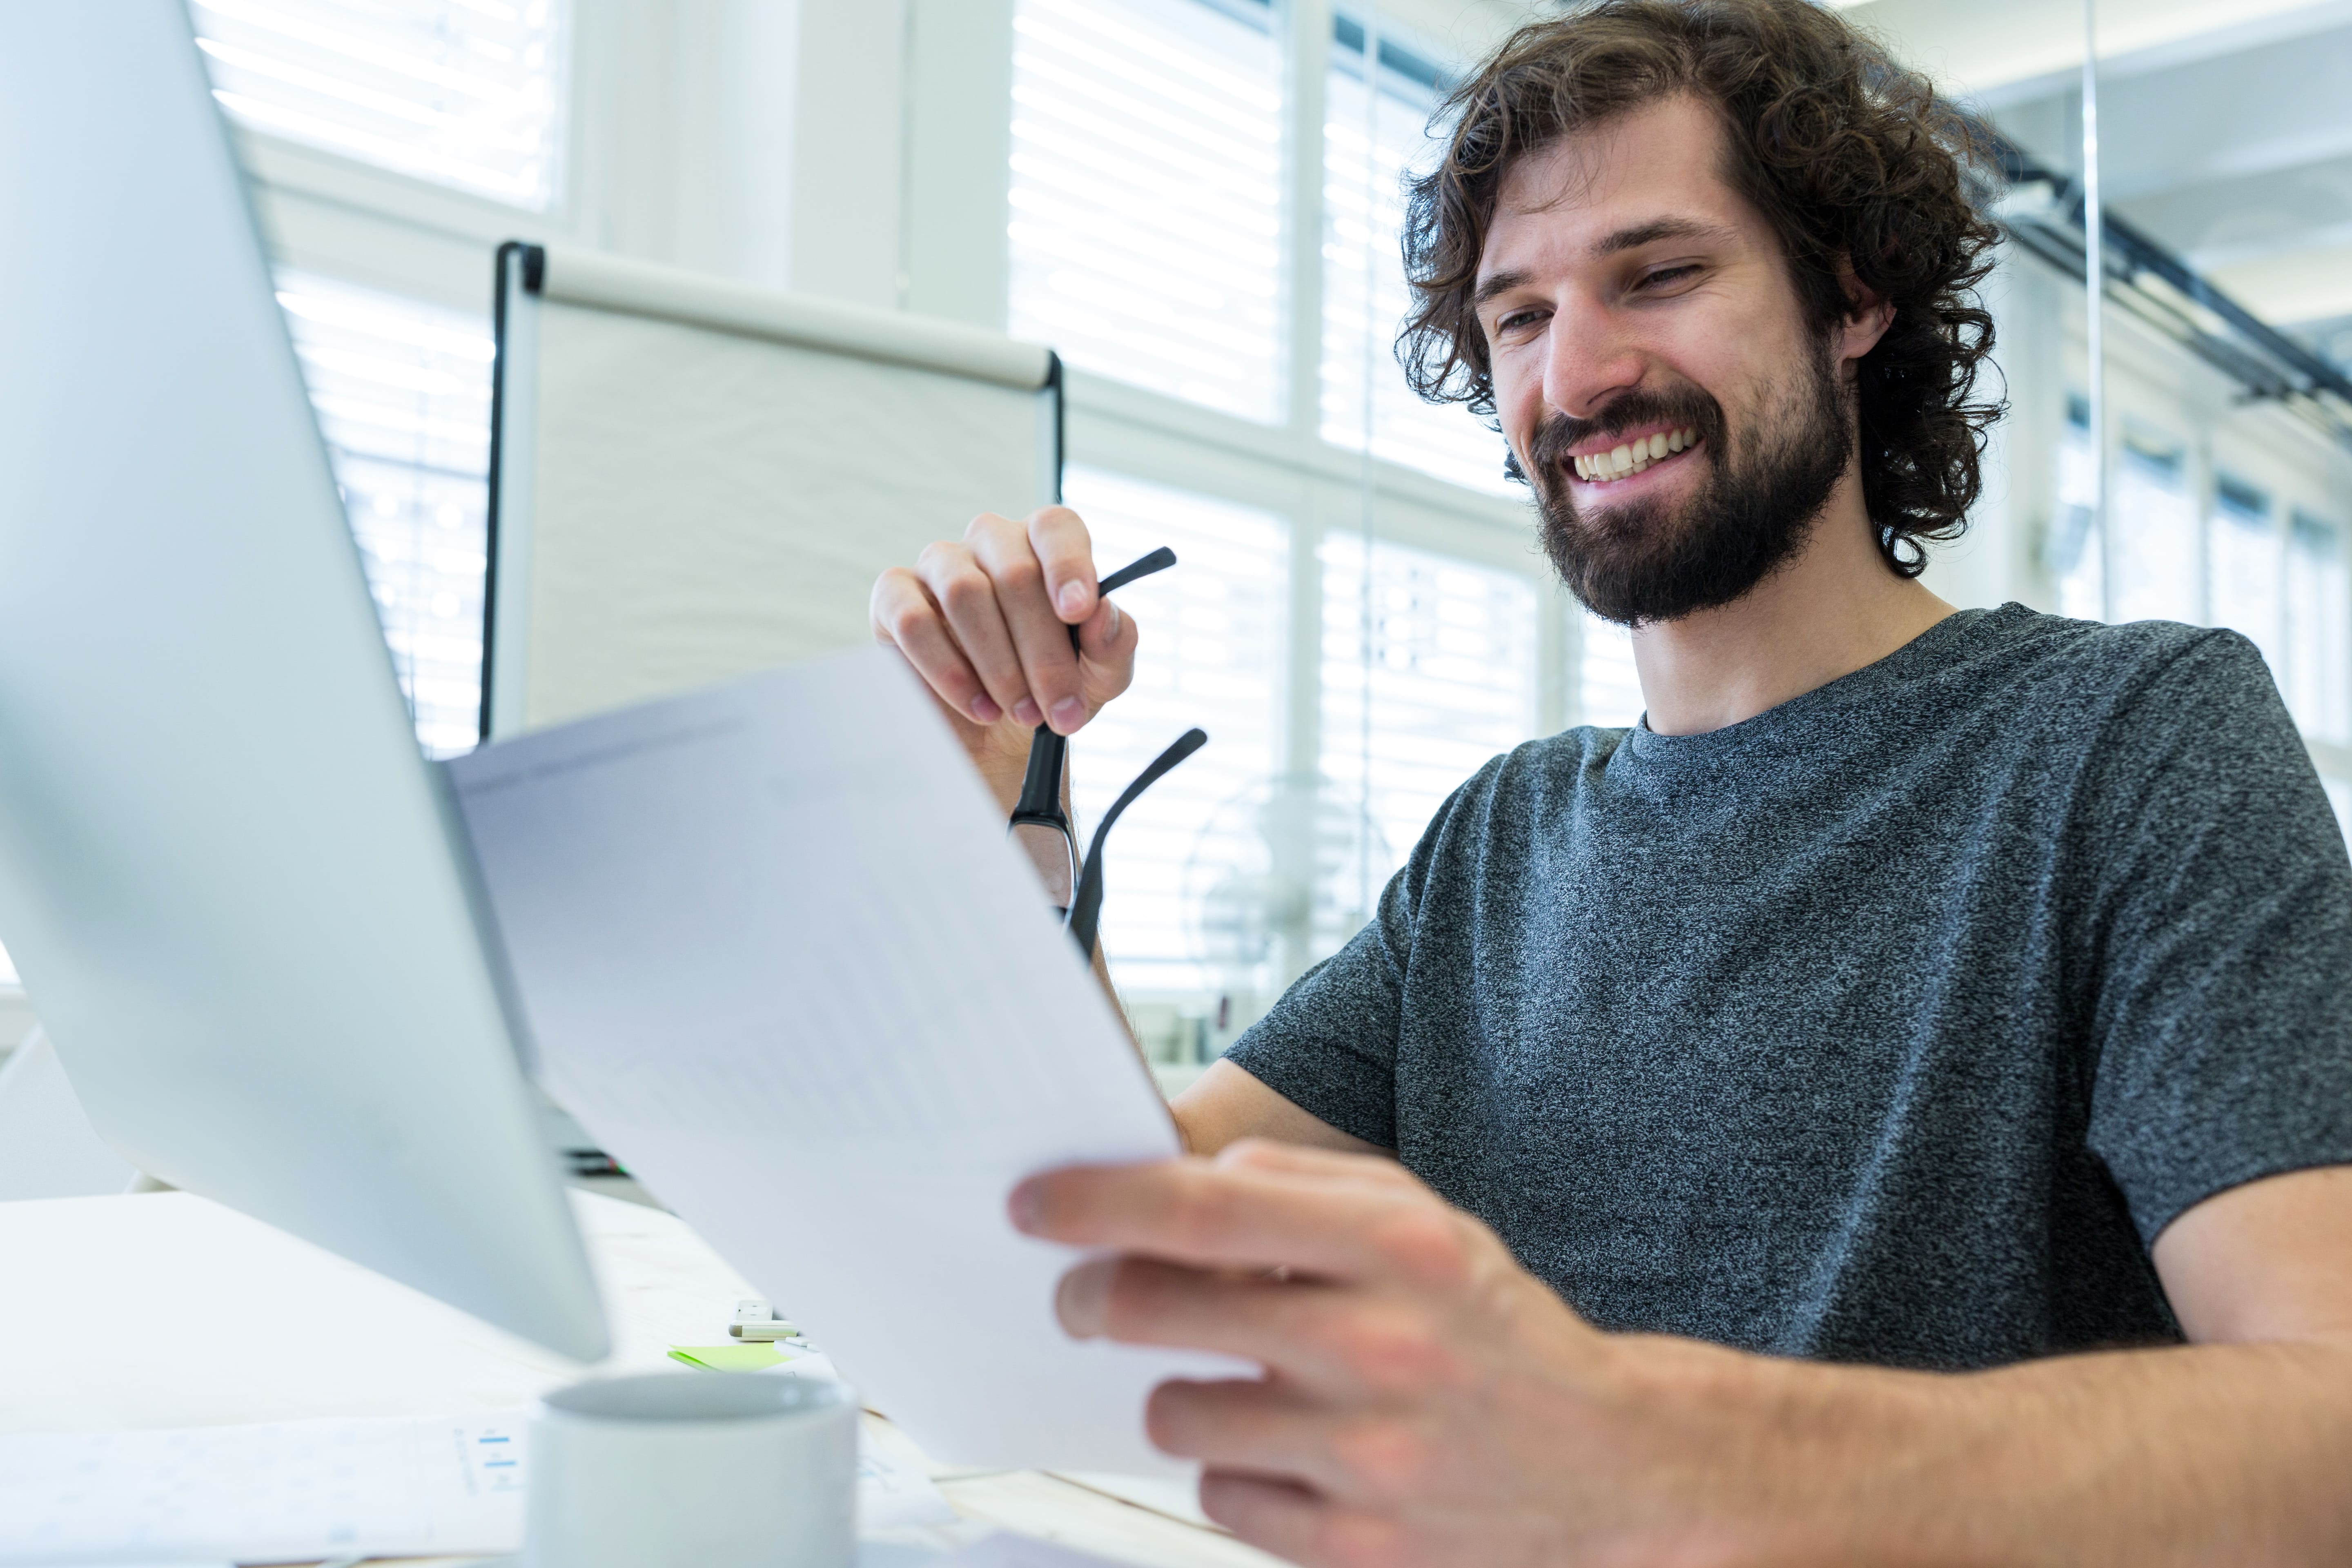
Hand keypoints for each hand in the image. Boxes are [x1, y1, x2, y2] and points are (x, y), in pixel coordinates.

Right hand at [870, 507, 1140, 796]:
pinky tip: (977, 706)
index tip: (1078, 612)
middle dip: (1042, 650)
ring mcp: (940, 566)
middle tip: (1057, 708)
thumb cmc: (1050, 691)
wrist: (998, 740)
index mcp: (1043, 547)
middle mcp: (991, 544)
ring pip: (964, 592)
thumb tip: (1103, 613)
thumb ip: (1113, 645)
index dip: (1068, 565)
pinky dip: (948, 670)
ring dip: (998, 663)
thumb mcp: (1099, 678)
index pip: (1056, 527)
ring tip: (1019, 712)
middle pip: (1014, 571)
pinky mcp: (895, 598)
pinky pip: (914, 621)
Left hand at [1010, 1141, 1887, 1567]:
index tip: (1034, 1206)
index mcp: (1398, 1244)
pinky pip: (1220, 1498)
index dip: (1098, 1202)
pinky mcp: (1358, 1548)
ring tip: (1237, 1383)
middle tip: (1082, 1300)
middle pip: (1157, 1310)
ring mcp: (1369, 1457)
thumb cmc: (1489, 1324)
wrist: (1611, 1462)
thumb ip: (1297, 1190)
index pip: (1202, 1208)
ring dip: (1178, 1393)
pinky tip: (1290, 1452)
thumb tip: (1169, 1188)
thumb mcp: (1420, 1222)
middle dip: (1091, 1300)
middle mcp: (1382, 1345)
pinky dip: (1234, 1472)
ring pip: (1175, 1415)